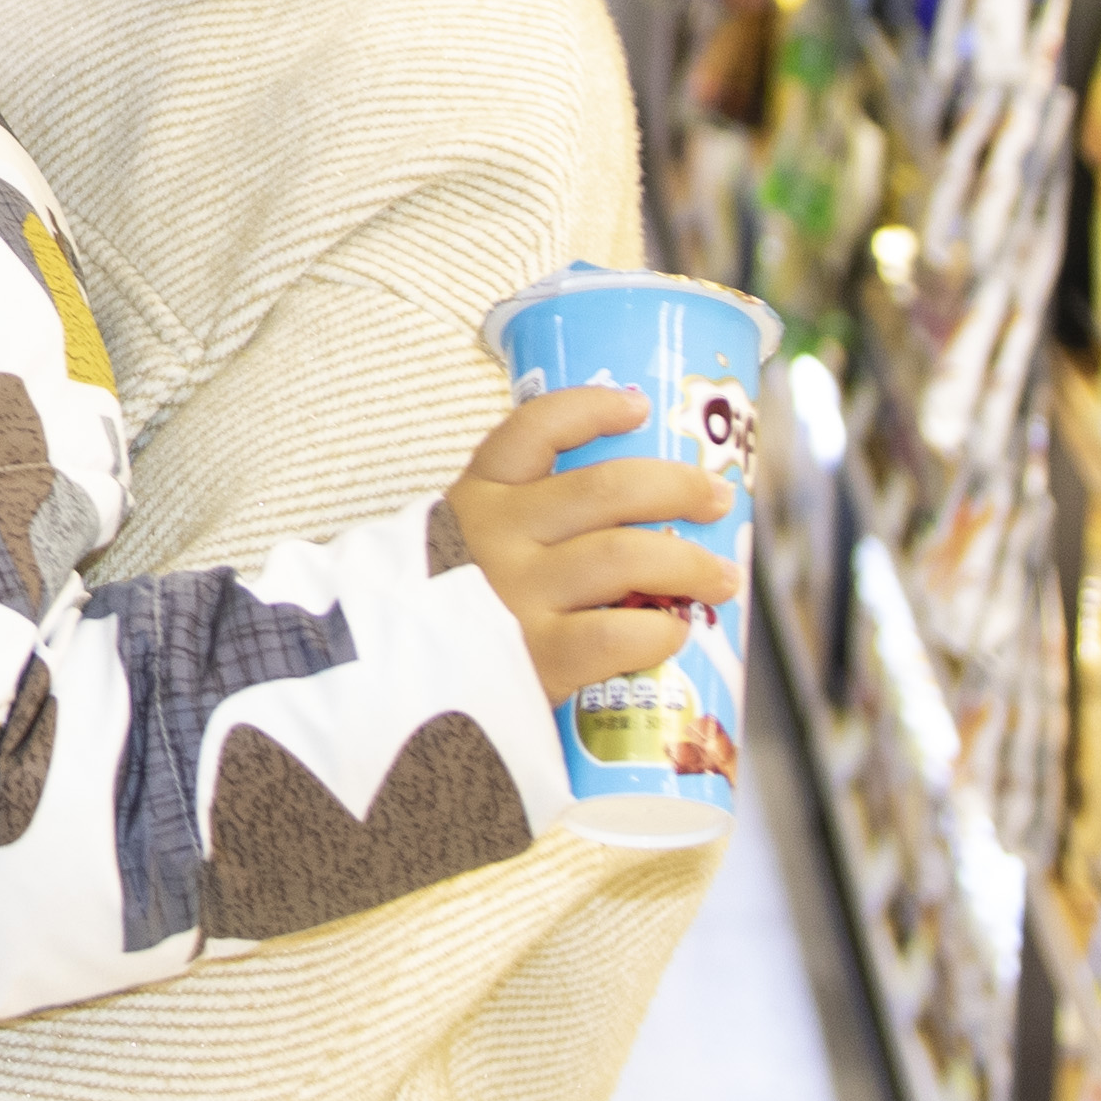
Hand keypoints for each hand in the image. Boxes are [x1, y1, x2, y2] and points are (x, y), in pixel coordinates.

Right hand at [447, 388, 745, 706]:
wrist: (378, 693)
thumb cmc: (441, 618)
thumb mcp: (456, 549)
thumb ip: (517, 531)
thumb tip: (626, 523)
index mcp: (475, 498)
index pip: (534, 429)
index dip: (593, 408)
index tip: (638, 407)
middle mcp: (495, 535)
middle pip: (607, 489)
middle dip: (679, 487)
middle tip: (718, 498)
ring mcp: (515, 595)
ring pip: (625, 556)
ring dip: (691, 564)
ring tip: (723, 578)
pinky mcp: (533, 659)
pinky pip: (618, 634)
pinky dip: (660, 630)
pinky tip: (675, 632)